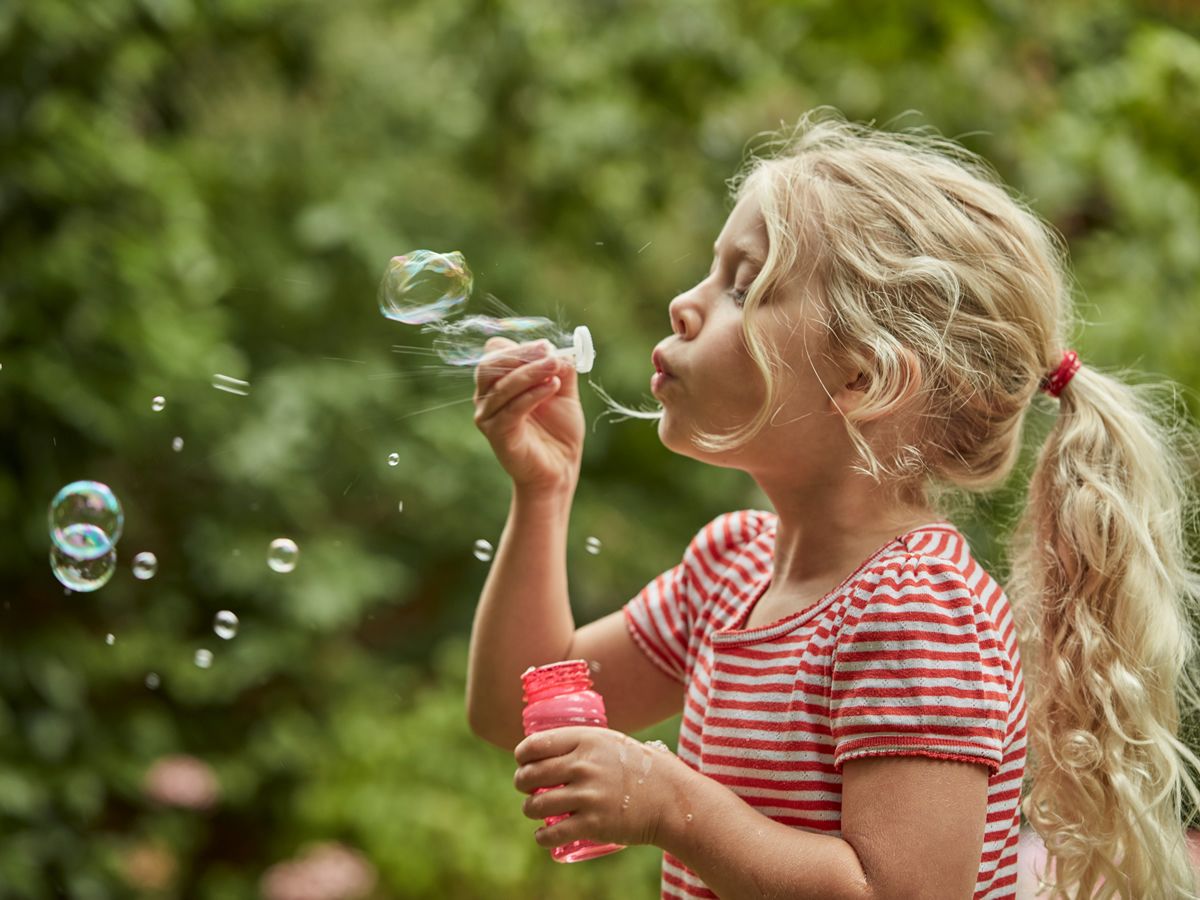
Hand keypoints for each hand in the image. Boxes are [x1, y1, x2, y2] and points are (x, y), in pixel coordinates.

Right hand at [472, 337, 584, 491]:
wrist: (560, 467)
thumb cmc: (558, 430)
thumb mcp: (564, 391)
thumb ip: (561, 368)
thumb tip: (560, 350)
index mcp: (498, 382)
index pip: (494, 352)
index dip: (520, 346)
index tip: (547, 347)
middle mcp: (486, 397)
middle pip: (489, 364)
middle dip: (521, 354)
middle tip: (549, 353)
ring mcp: (488, 416)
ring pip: (502, 385)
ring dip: (531, 372)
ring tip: (555, 367)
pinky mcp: (497, 434)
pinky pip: (512, 408)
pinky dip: (532, 394)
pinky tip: (553, 386)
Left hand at [513, 727, 686, 849]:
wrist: (670, 798)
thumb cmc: (640, 768)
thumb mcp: (611, 742)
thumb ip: (583, 745)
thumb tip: (551, 751)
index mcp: (586, 740)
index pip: (535, 745)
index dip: (522, 755)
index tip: (521, 761)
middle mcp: (583, 765)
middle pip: (530, 776)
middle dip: (521, 783)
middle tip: (526, 788)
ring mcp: (587, 796)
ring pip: (535, 806)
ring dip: (529, 810)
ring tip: (535, 811)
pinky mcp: (592, 824)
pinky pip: (551, 834)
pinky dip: (541, 837)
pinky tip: (542, 835)